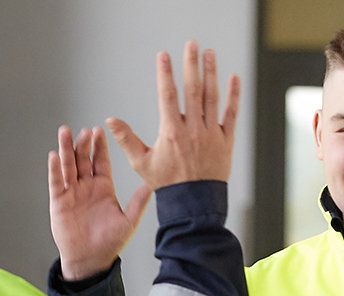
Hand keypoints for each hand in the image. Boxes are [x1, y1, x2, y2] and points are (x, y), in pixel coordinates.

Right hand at [49, 125, 153, 280]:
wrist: (91, 260)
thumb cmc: (110, 242)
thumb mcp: (128, 221)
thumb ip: (138, 202)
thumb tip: (152, 185)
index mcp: (103, 188)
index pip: (101, 161)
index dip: (99, 147)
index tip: (99, 130)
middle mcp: (87, 187)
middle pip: (83, 159)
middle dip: (83, 144)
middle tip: (84, 130)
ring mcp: (72, 193)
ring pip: (68, 166)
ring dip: (66, 149)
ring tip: (65, 132)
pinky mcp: (59, 201)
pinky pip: (56, 182)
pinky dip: (55, 169)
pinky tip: (54, 156)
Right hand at [105, 40, 241, 189]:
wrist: (193, 203)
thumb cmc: (166, 183)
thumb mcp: (142, 162)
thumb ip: (126, 139)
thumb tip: (109, 120)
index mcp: (171, 132)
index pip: (167, 96)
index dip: (165, 74)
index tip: (163, 55)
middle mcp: (193, 129)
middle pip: (192, 90)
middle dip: (191, 65)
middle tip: (192, 44)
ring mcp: (211, 133)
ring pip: (212, 98)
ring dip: (211, 74)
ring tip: (209, 53)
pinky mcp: (226, 140)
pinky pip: (231, 114)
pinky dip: (234, 96)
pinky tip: (234, 78)